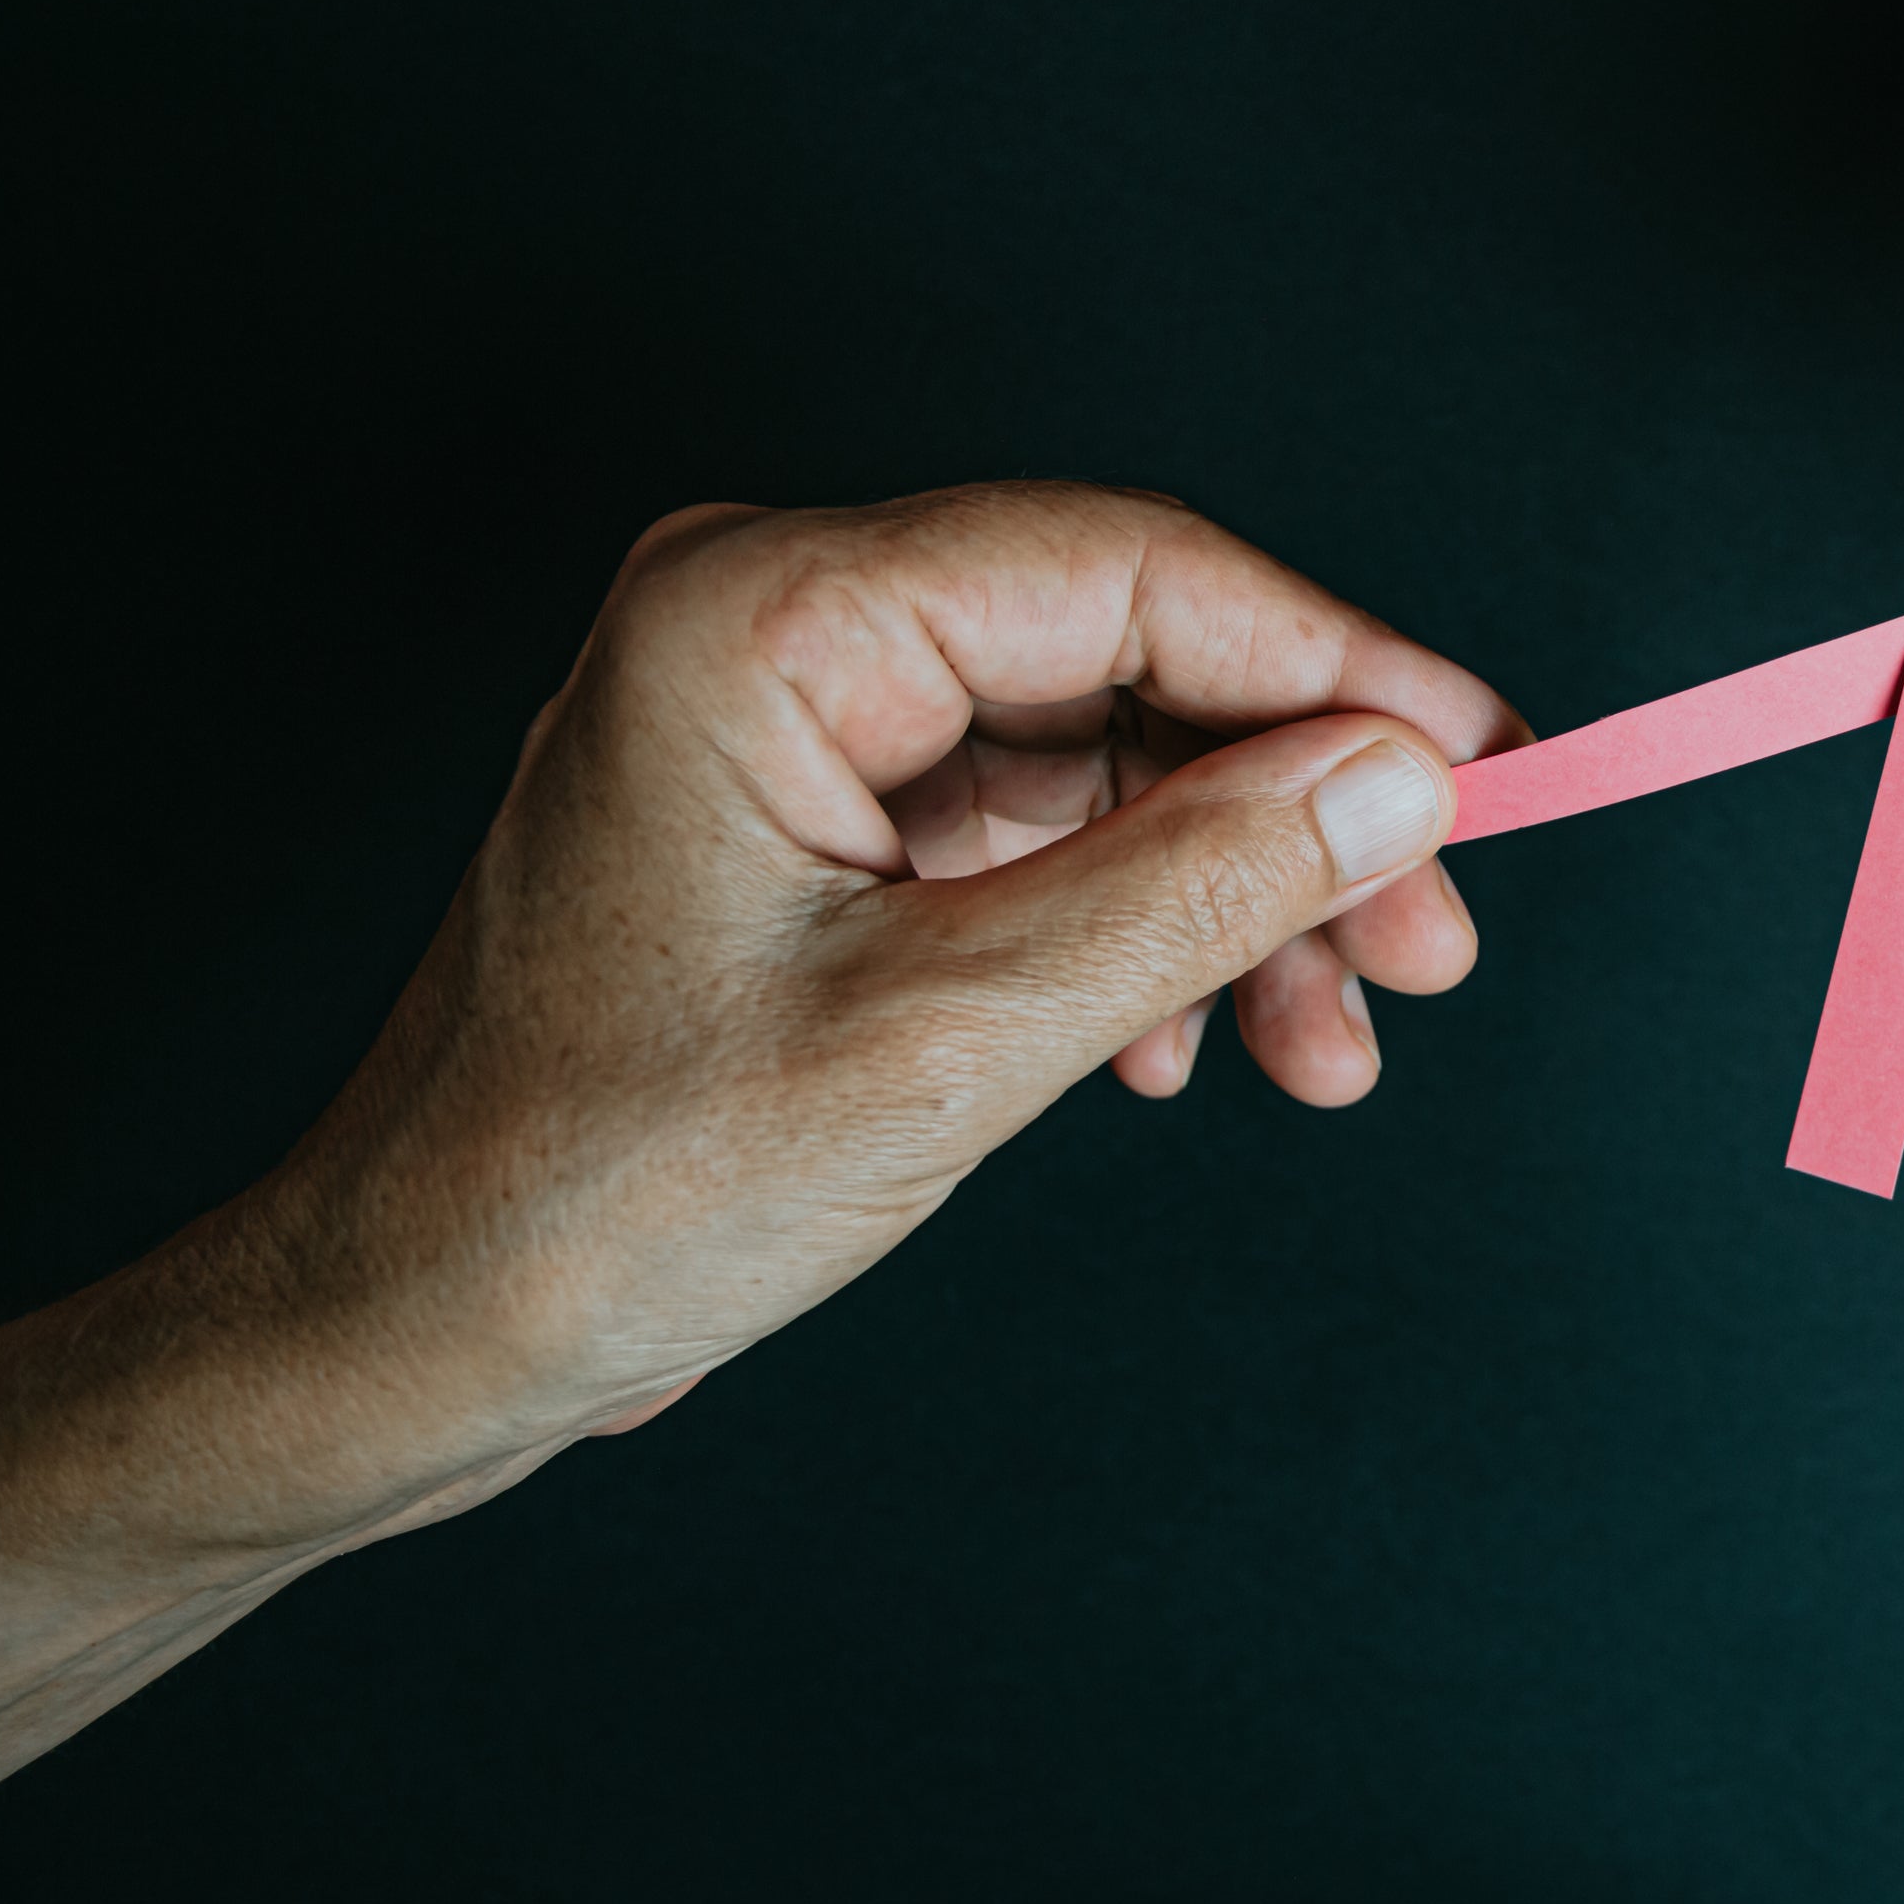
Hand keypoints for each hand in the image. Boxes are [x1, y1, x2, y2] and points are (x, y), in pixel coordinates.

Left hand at [0, 480, 1520, 1903]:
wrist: (410, 1335)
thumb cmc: (608, 1192)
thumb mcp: (954, 1042)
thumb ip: (1198, 886)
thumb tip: (1403, 781)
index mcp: (763, 614)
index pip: (1127, 569)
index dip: (1335, 666)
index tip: (1492, 764)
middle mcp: (769, 619)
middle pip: (1125, 655)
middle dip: (1293, 806)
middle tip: (1430, 943)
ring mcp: (783, 716)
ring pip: (1096, 755)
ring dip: (1230, 892)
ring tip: (1327, 1042)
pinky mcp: (803, 816)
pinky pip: (1026, 829)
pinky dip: (1131, 929)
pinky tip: (1188, 1049)